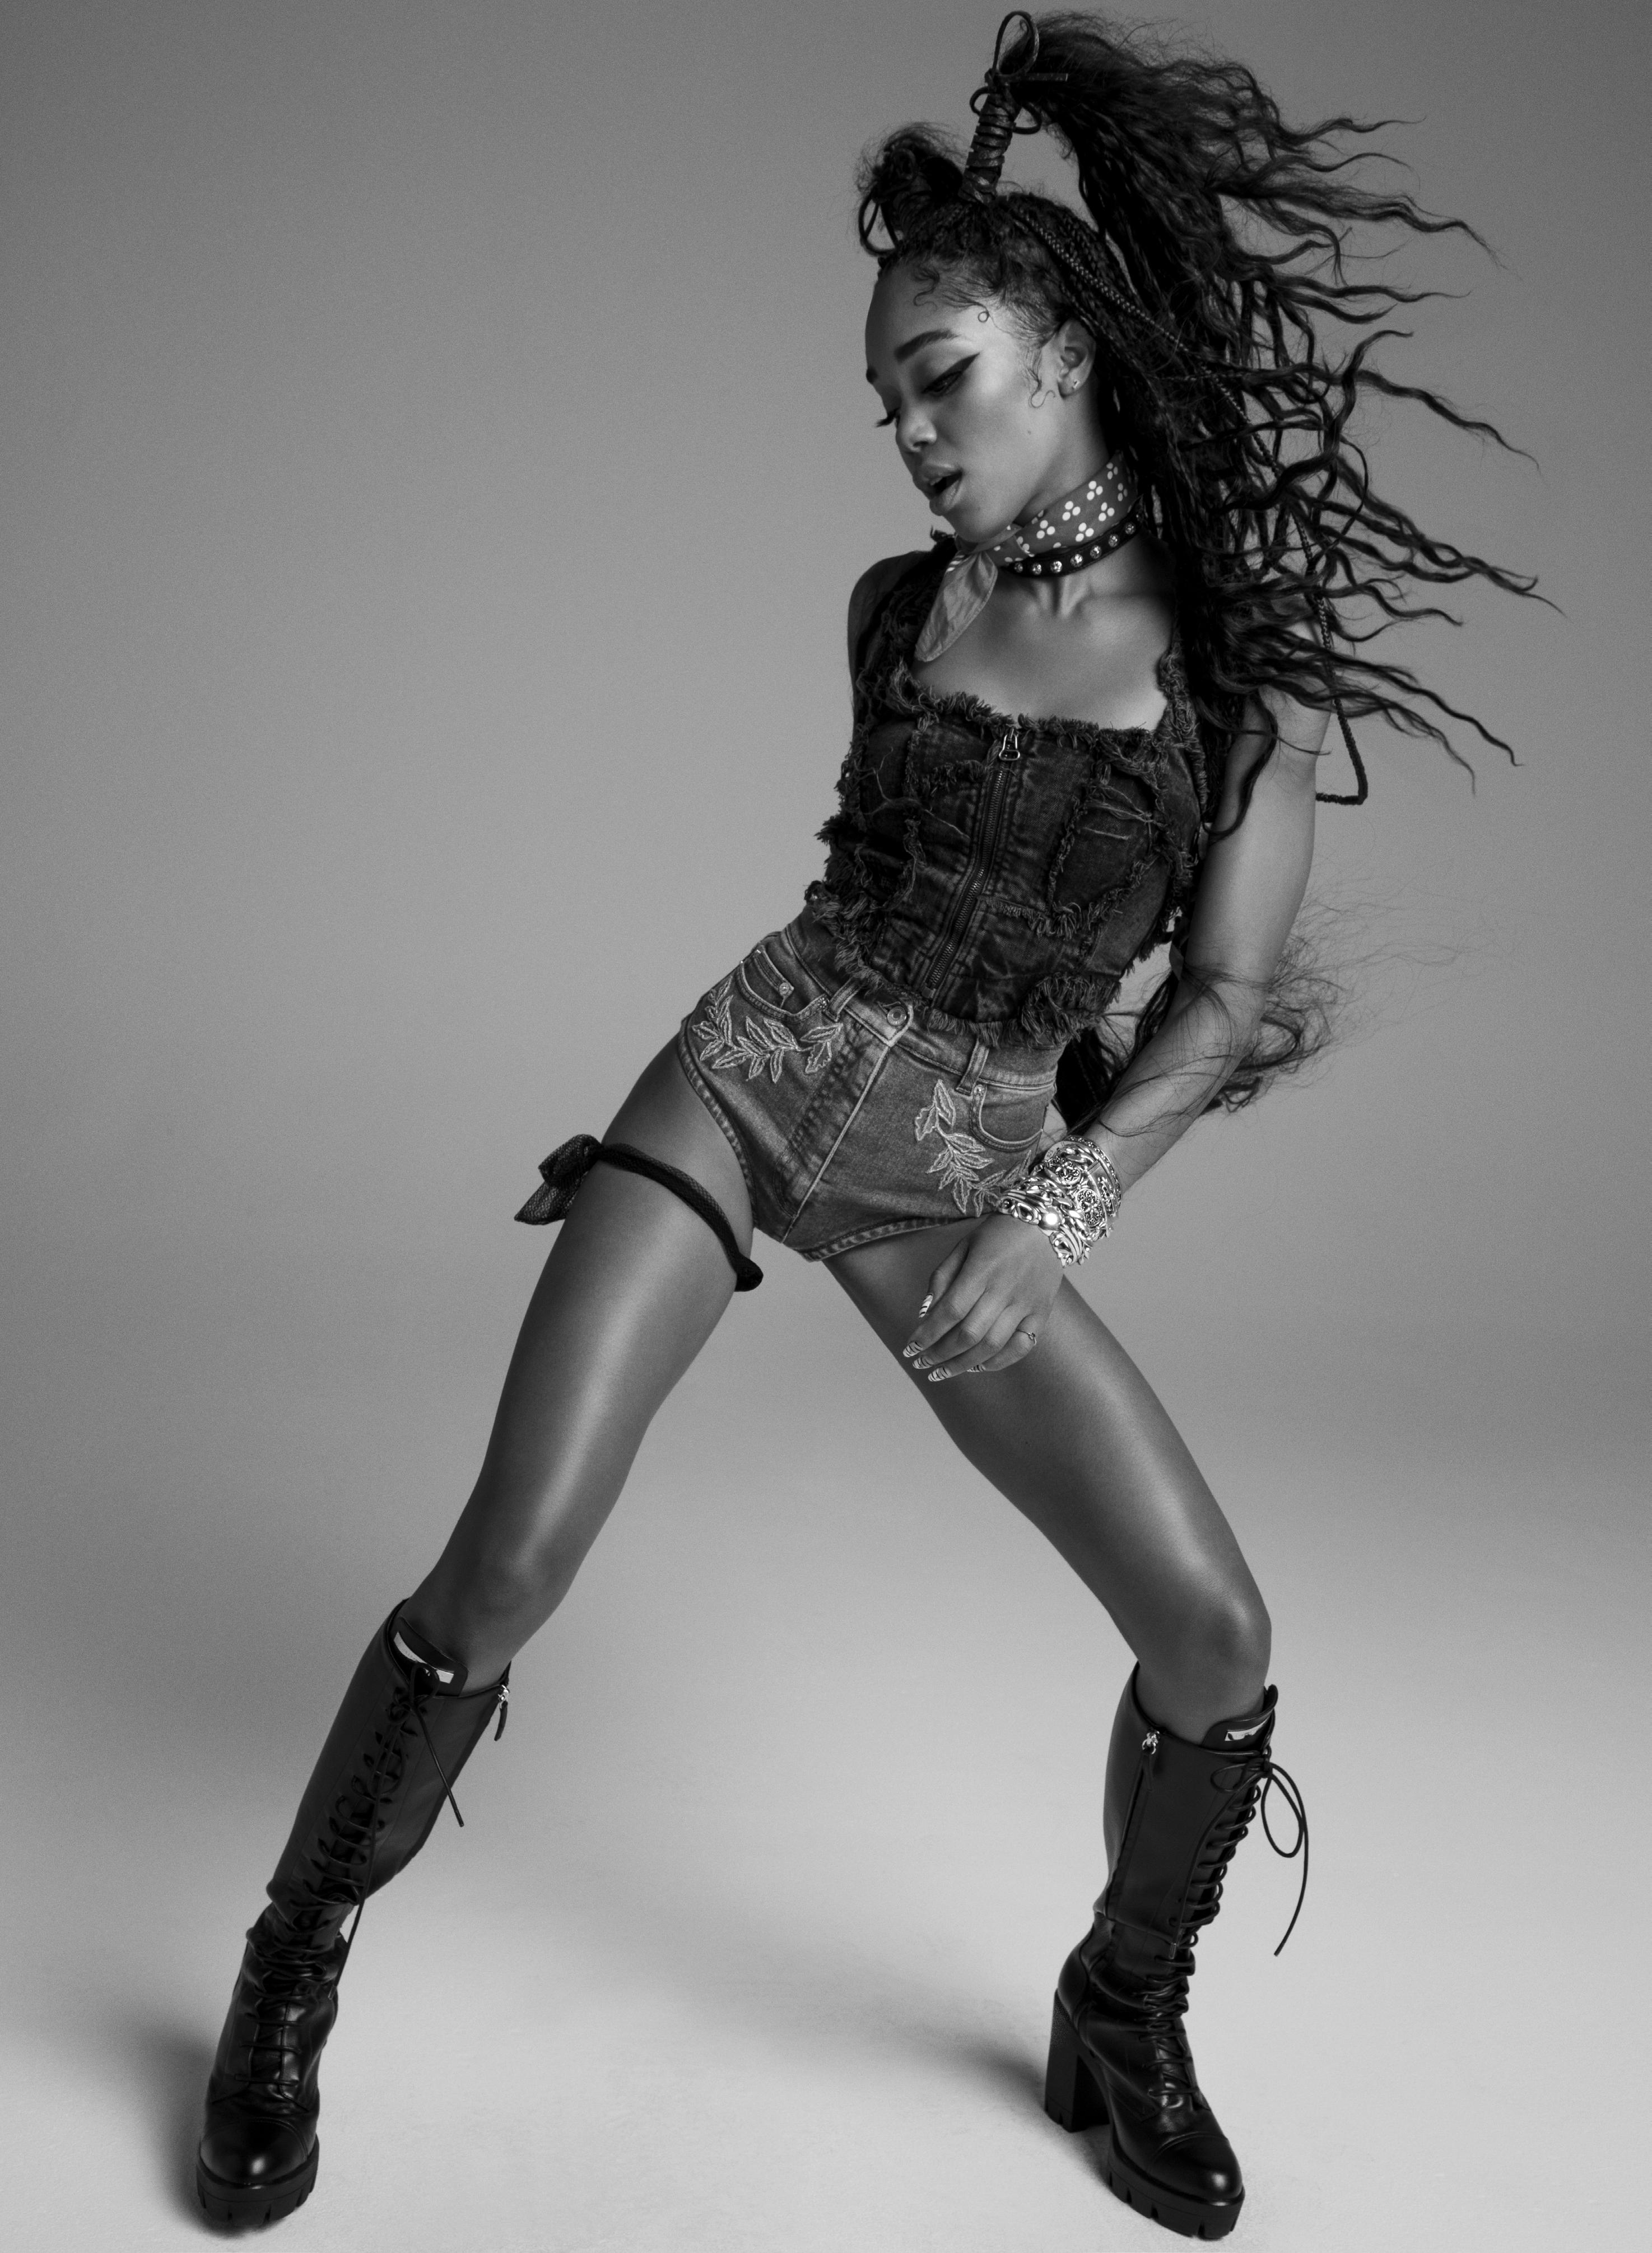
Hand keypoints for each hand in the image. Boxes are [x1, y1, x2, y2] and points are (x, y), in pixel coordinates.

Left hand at [900, 1212, 1063, 1380]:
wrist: (1046, 1224)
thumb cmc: (997, 1235)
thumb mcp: (963, 1246)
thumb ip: (941, 1278)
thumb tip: (924, 1315)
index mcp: (982, 1270)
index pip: (950, 1312)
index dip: (927, 1334)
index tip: (910, 1348)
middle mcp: (1005, 1290)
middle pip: (968, 1334)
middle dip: (939, 1354)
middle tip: (921, 1364)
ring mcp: (1026, 1304)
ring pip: (992, 1346)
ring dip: (963, 1365)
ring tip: (942, 1372)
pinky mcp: (1042, 1313)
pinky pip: (1021, 1347)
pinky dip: (998, 1362)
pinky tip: (977, 1367)